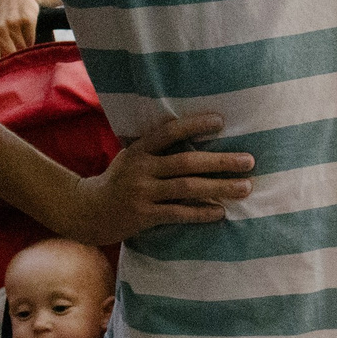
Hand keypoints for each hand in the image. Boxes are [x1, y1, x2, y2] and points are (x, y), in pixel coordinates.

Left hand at [0, 0, 43, 63]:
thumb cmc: (4, 19)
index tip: (5, 75)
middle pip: (9, 56)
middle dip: (14, 61)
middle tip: (18, 62)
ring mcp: (13, 23)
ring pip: (22, 50)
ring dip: (24, 52)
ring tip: (22, 45)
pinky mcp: (27, 20)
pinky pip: (31, 41)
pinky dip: (32, 43)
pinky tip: (28, 36)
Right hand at [81, 114, 253, 236]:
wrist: (88, 211)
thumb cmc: (120, 180)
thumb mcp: (132, 157)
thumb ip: (158, 149)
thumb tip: (199, 137)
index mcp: (139, 149)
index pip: (169, 132)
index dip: (194, 125)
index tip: (221, 121)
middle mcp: (141, 168)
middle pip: (186, 162)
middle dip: (220, 161)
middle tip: (248, 161)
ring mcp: (142, 193)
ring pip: (187, 189)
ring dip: (219, 188)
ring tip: (245, 187)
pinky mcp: (144, 216)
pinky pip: (179, 213)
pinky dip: (201, 213)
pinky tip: (220, 211)